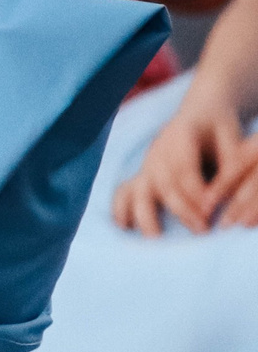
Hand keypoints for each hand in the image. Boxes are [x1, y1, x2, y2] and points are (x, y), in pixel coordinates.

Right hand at [115, 98, 253, 236]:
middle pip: (164, 183)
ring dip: (147, 215)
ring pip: (142, 191)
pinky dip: (120, 210)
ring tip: (155, 238)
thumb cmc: (219, 128)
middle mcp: (158, 149)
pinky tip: (124, 227)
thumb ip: (229, 163)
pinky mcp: (141, 175)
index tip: (209, 210)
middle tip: (201, 229)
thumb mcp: (231, 136)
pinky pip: (123, 194)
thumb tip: (218, 197)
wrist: (200, 113)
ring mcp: (146, 163)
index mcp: (181, 134)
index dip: (194, 189)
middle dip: (181, 209)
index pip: (183, 166)